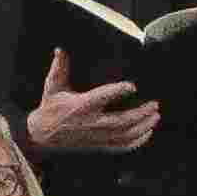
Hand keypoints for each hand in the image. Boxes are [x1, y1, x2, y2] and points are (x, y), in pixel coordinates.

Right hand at [21, 57, 163, 155]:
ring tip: (155, 116)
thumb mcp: (52, 87)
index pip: (102, 98)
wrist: (42, 135)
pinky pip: (122, 146)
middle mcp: (91, 122)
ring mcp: (96, 136)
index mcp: (81, 106)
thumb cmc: (50, 107)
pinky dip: (137, 141)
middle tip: (154, 105)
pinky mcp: (99, 144)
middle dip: (140, 114)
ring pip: (124, 135)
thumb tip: (60, 49)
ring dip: (143, 127)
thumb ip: (59, 68)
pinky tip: (148, 132)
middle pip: (120, 121)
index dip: (118, 91)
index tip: (133, 86)